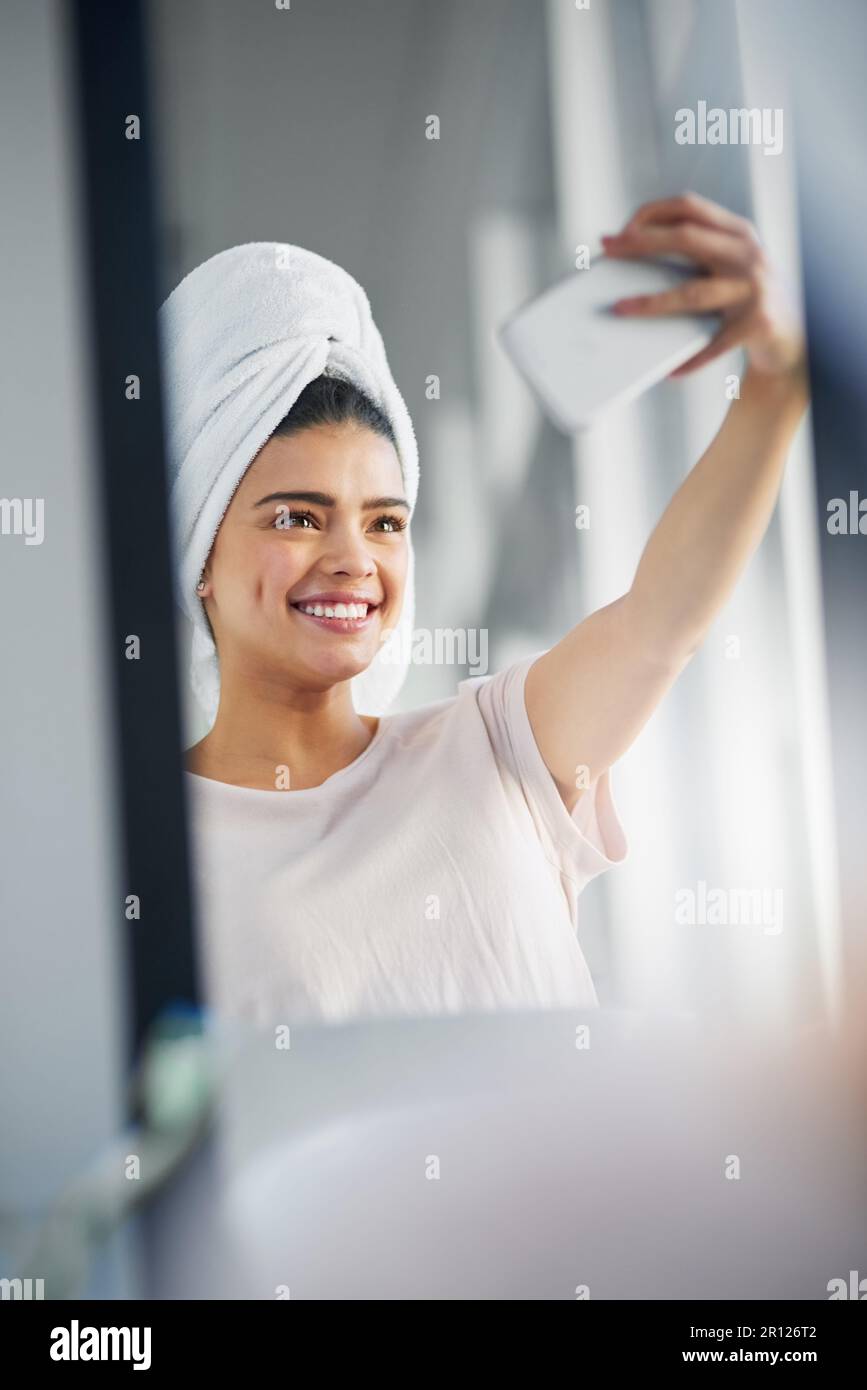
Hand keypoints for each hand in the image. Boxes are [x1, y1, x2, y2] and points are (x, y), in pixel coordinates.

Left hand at [601, 191, 806, 378]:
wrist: (795, 335)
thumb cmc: (747, 298)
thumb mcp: (729, 265)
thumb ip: (695, 254)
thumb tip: (632, 258)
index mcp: (738, 232)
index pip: (690, 207)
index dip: (652, 213)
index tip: (621, 230)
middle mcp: (748, 255)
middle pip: (686, 239)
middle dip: (642, 244)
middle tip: (608, 251)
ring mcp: (753, 289)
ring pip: (692, 293)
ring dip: (651, 303)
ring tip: (620, 310)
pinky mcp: (757, 324)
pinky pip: (713, 344)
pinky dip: (689, 359)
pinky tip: (669, 370)